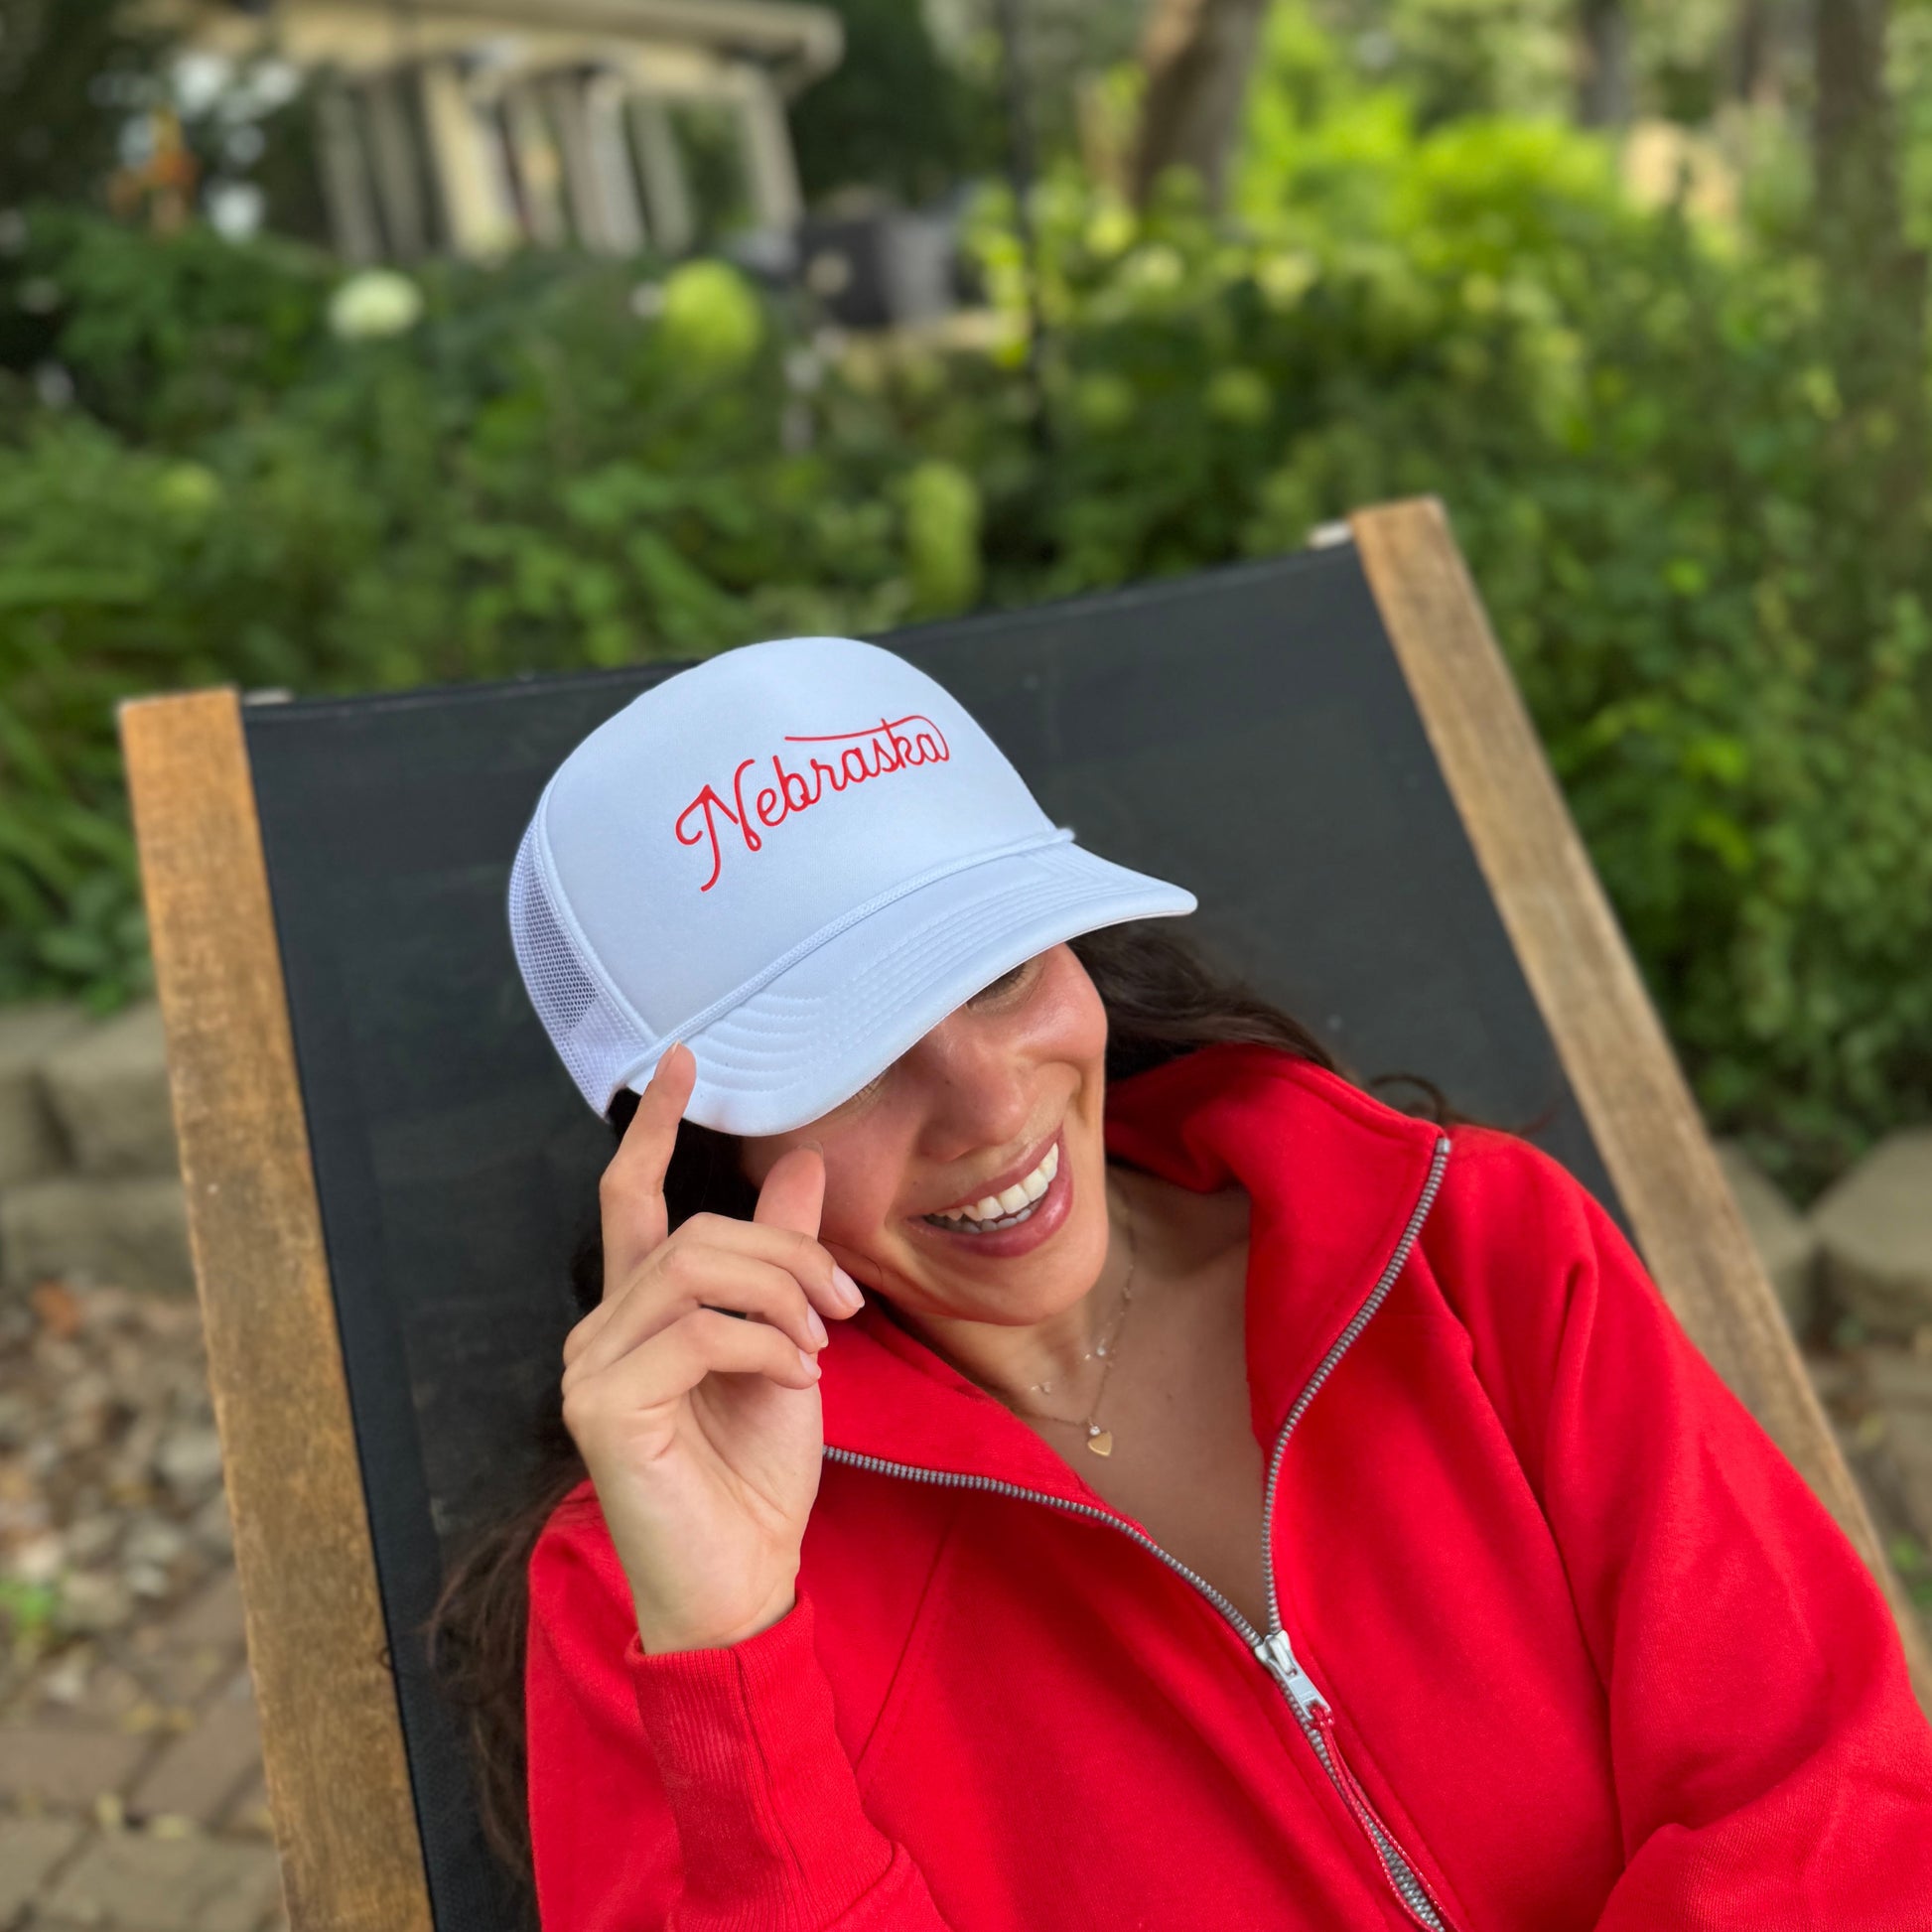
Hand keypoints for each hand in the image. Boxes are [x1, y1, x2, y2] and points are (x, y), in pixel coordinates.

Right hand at [559, 1044, 862, 1652]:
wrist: (744, 1582)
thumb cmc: (757, 1475)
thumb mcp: (787, 1347)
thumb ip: (782, 1262)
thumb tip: (802, 1165)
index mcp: (638, 1312)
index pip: (631, 1196)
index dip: (651, 1124)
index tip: (681, 1058)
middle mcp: (599, 1330)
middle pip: (692, 1230)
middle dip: (785, 1253)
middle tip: (842, 1308)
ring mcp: (589, 1367)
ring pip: (694, 1267)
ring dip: (780, 1295)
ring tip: (819, 1346)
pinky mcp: (600, 1406)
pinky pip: (695, 1330)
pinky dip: (762, 1343)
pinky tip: (793, 1378)